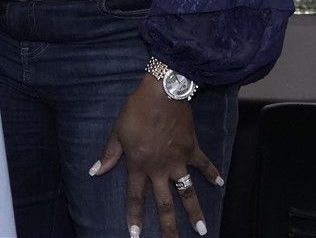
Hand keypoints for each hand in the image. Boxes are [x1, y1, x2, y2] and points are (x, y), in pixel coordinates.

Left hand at [90, 75, 223, 237]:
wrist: (162, 93)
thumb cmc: (136, 110)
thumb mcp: (118, 131)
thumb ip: (109, 154)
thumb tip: (95, 172)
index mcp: (139, 165)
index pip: (136, 197)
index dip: (135, 217)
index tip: (135, 236)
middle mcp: (159, 169)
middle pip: (164, 204)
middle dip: (168, 227)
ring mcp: (177, 161)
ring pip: (187, 192)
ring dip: (194, 212)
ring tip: (202, 230)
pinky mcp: (191, 149)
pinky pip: (204, 164)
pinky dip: (212, 173)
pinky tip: (220, 184)